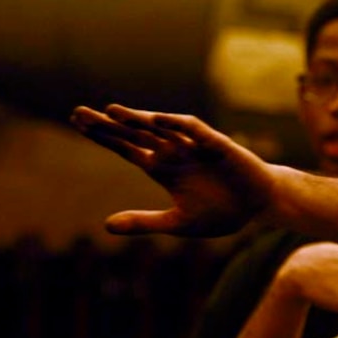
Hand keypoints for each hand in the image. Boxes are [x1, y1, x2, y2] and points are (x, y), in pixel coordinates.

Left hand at [70, 105, 276, 236]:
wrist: (261, 205)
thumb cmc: (222, 212)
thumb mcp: (178, 222)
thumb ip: (144, 222)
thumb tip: (106, 226)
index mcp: (162, 168)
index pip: (125, 147)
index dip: (103, 136)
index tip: (77, 123)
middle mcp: (173, 152)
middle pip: (135, 133)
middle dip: (108, 123)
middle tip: (78, 112)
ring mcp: (193, 146)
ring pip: (160, 128)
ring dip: (138, 119)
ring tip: (112, 111)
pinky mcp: (216, 145)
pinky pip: (195, 130)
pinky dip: (178, 124)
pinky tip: (159, 118)